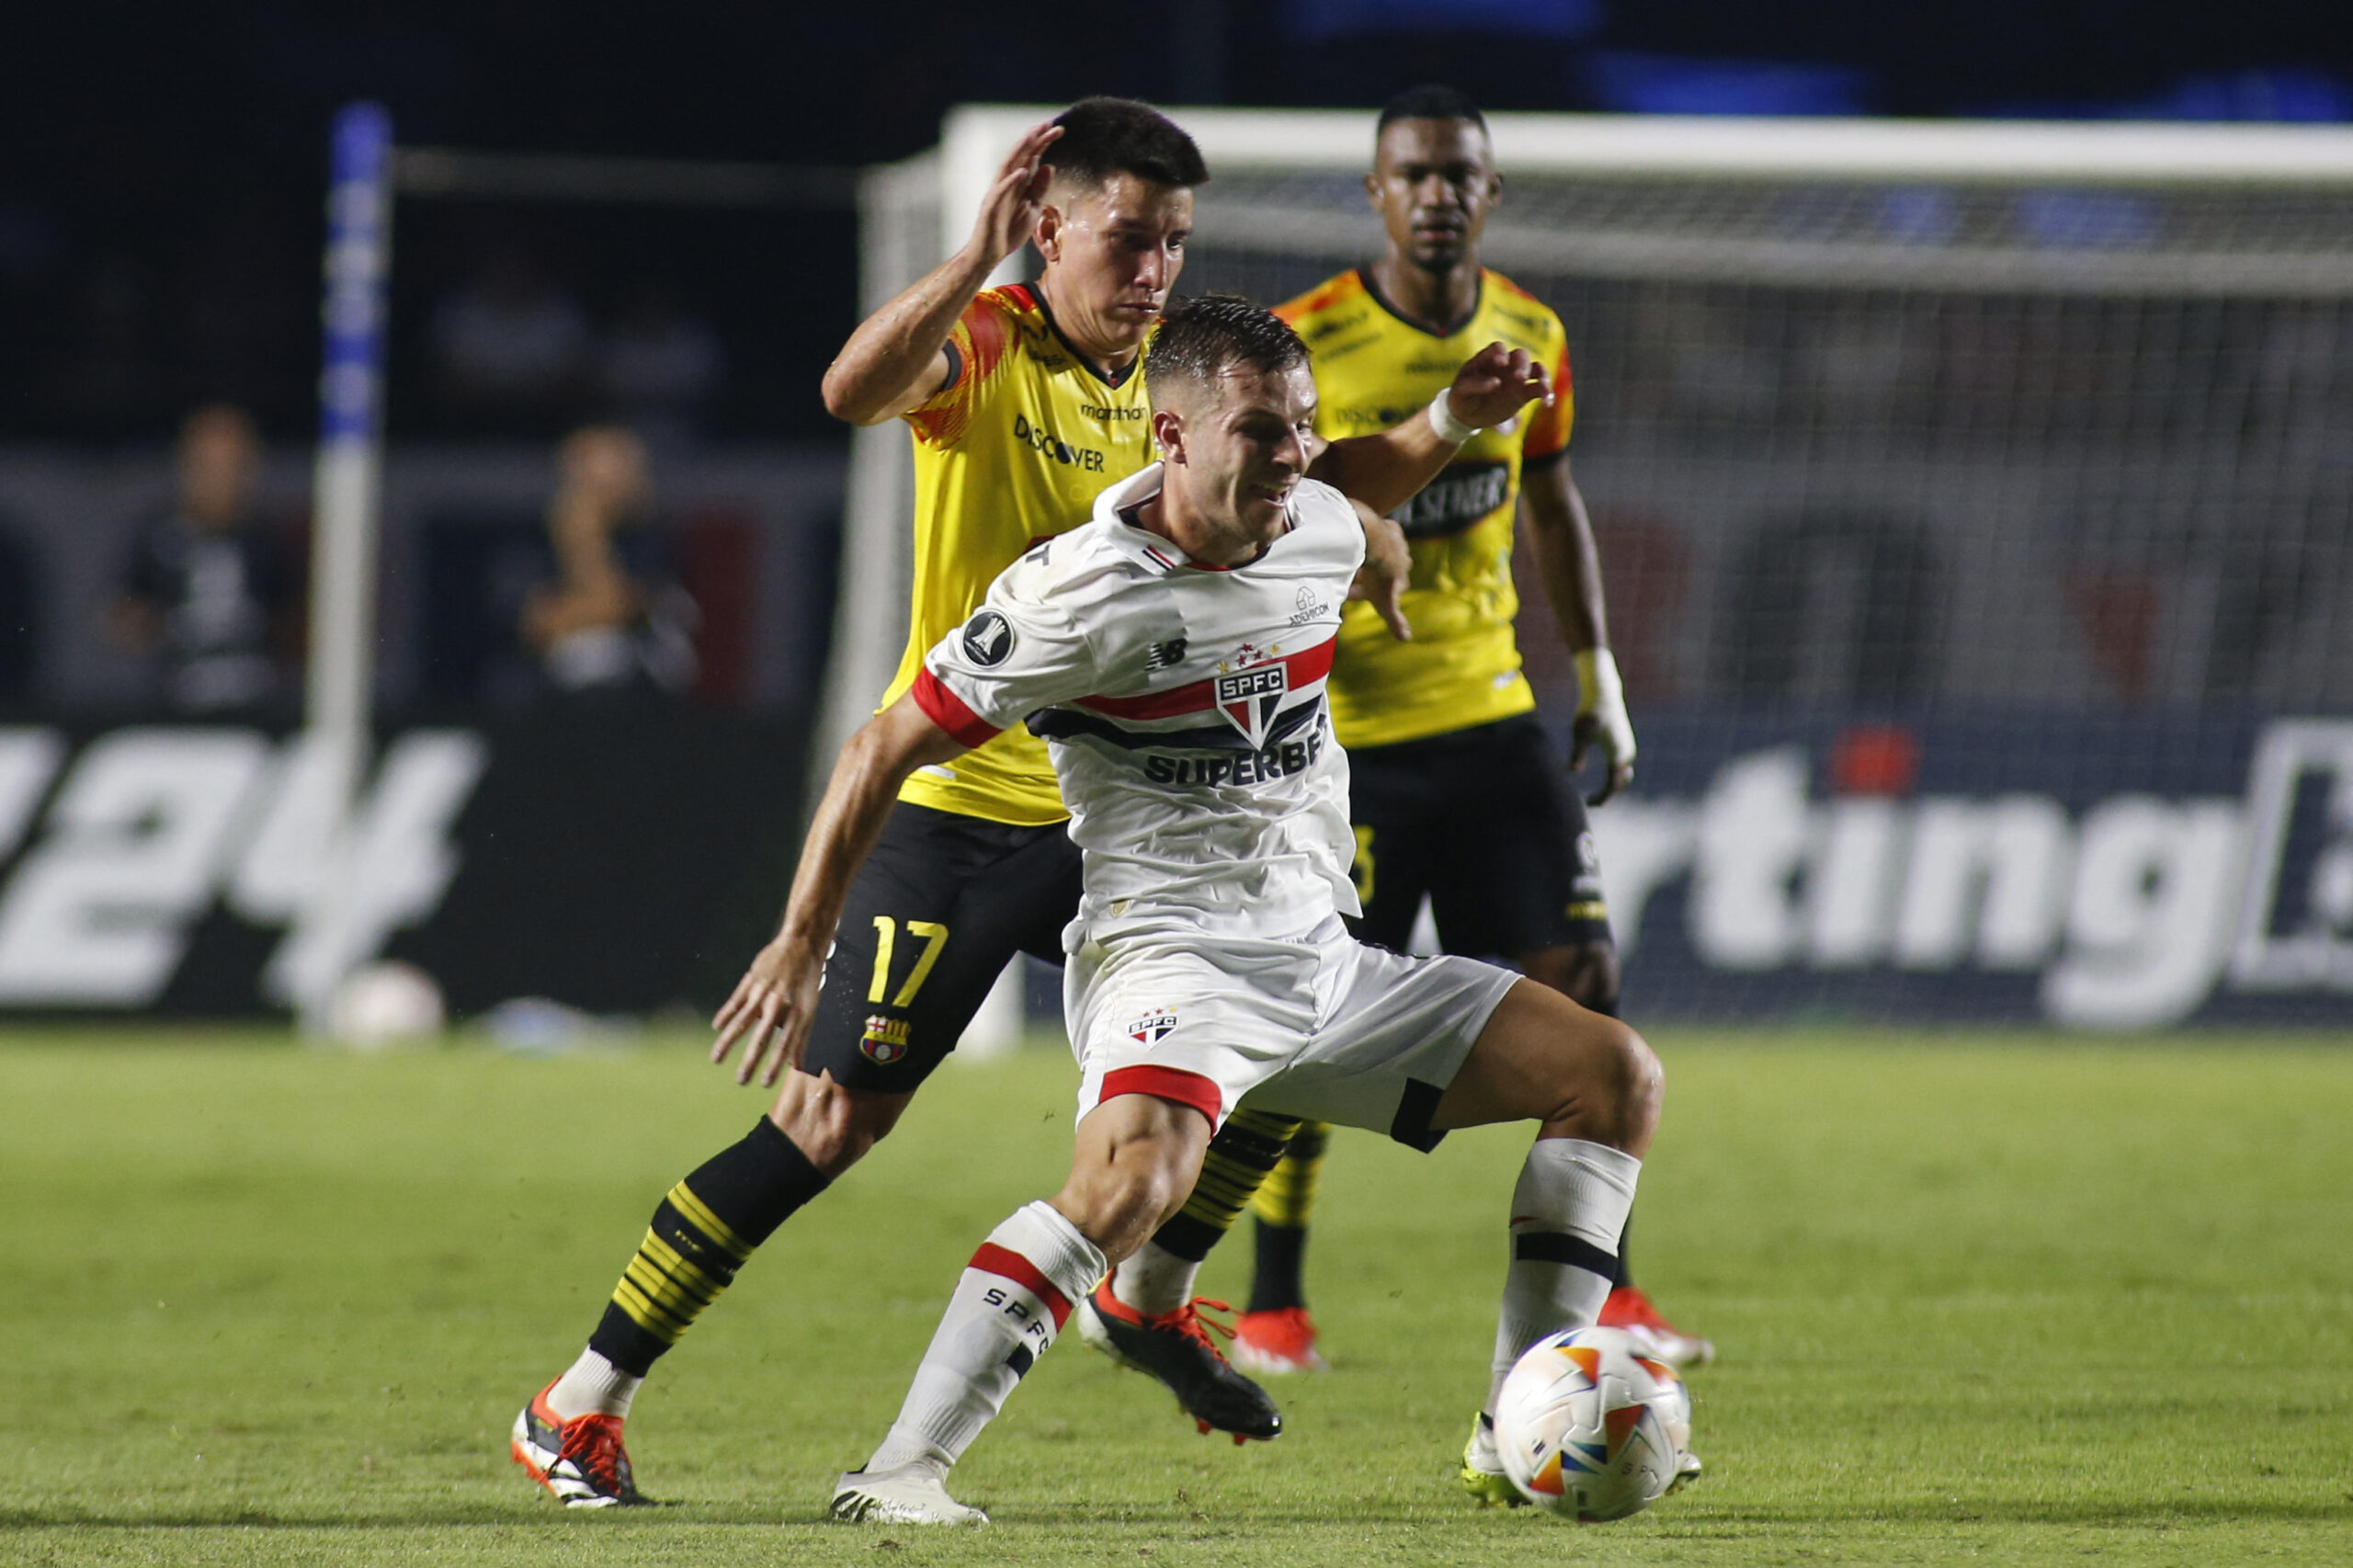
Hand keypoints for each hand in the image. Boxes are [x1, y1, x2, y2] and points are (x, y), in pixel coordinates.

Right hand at [710, 934, 824, 1087]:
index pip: (784, 1044)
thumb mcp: (810, 1007)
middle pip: (762, 1037)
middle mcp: (779, 1003)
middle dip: (751, 1061)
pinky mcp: (751, 980)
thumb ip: (801, 1037)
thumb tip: (797, 1066)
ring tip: (716, 1059)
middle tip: (740, 1081)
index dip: (774, 1065)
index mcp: (797, 1012)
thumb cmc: (807, 981)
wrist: (801, 943)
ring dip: (728, 1042)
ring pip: (742, 1021)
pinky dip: (724, 1014)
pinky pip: (735, 1001)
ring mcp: (763, 991)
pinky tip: (715, 1028)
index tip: (765, 1084)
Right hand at [966, 121, 1062, 270]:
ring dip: (1020, 151)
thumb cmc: (1009, 231)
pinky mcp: (991, 207)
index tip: (1059, 129)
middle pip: (1021, 156)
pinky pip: (1001, 191)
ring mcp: (997, 193)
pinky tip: (1022, 172)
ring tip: (1033, 137)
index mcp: (1017, 183)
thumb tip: (1049, 166)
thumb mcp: (1032, 207)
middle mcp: (1006, 183)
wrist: (989, 254)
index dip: (1043, 142)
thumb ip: (1039, 188)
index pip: (1031, 157)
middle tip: (1050, 124)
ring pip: (1008, 166)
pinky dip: (1011, 181)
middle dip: (1035, 139)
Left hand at [1347, 505, 1412, 640]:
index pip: (1388, 589)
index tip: (1349, 594)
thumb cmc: (1380, 576)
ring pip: (1381, 552)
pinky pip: (1379, 533)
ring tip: (1346, 561)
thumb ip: (1395, 620)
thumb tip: (1407, 639)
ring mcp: (1397, 542)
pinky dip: (1369, 539)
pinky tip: (1354, 542)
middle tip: (1346, 577)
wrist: (1376, 543)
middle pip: (1384, 570)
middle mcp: (1404, 559)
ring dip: (1368, 557)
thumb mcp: (1385, 602)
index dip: (1368, 594)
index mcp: (1402, 577)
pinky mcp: (1390, 527)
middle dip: (1369, 575)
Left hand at [1443, 342, 1550, 434]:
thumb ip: (1475, 384)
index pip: (1498, 348)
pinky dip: (1546, 393)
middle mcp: (1506, 365)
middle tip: (1519, 377)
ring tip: (1543, 389)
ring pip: (1536, 369)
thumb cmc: (1462, 397)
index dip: (1501, 352)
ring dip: (1542, 376)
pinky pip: (1540, 389)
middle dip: (1522, 364)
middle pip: (1521, 355)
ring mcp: (1516, 378)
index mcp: (1487, 359)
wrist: (1468, 415)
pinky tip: (1547, 403)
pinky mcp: (1524, 393)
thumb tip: (1496, 383)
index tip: (1501, 363)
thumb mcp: (1460, 391)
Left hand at [1571, 648, 1635, 805]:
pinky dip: (1615, 778)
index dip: (1601, 797)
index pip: (1611, 784)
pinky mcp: (1626, 745)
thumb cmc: (1589, 712)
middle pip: (1619, 783)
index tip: (1589, 804)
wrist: (1603, 694)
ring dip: (1612, 787)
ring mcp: (1629, 749)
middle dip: (1607, 795)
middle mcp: (1627, 753)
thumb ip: (1576, 754)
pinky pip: (1623, 768)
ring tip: (1596, 797)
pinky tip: (1607, 781)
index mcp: (1616, 753)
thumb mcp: (1579, 734)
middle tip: (1591, 804)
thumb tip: (1572, 772)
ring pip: (1622, 776)